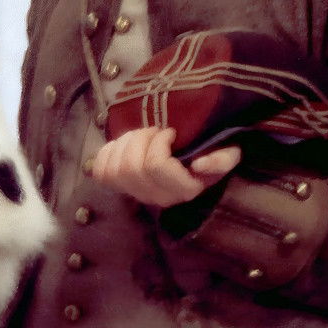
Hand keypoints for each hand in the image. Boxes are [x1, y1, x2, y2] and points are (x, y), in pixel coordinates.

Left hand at [90, 127, 241, 208]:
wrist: (189, 164)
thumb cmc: (208, 154)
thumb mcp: (226, 153)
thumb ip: (223, 159)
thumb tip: (200, 165)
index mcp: (184, 189)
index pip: (156, 165)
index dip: (158, 143)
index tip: (169, 133)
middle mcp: (158, 197)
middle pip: (132, 166)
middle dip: (140, 139)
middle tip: (153, 130)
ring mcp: (136, 194)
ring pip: (115, 169)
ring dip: (124, 143)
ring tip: (140, 135)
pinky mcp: (119, 188)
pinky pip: (101, 172)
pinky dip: (107, 153)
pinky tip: (123, 145)